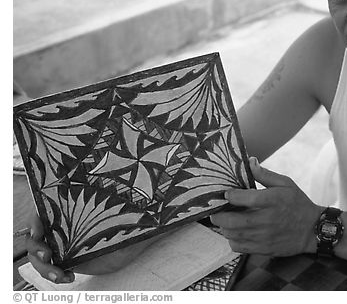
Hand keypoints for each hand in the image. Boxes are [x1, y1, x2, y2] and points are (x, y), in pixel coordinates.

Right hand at [26, 213, 158, 281]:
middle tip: (48, 255)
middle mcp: (68, 221)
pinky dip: (53, 274)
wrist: (138, 238)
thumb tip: (175, 203)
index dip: (38, 217)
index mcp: (79, 204)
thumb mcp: (142, 212)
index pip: (47, 206)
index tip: (40, 227)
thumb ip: (151, 207)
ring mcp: (66, 239)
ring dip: (42, 265)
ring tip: (59, 274)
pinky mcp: (68, 256)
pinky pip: (51, 266)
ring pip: (41, 252)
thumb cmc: (139, 217)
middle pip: (39, 232)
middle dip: (37, 245)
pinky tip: (68, 277)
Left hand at [210, 157, 322, 255]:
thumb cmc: (298, 204)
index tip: (226, 194)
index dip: (231, 196)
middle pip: (233, 221)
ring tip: (224, 220)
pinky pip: (239, 247)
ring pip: (233, 235)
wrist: (312, 230)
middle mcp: (267, 220)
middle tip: (215, 211)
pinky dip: (232, 240)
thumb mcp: (286, 184)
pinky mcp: (263, 249)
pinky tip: (235, 232)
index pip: (245, 198)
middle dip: (219, 215)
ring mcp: (264, 237)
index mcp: (273, 200)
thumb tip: (250, 161)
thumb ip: (265, 174)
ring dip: (224, 227)